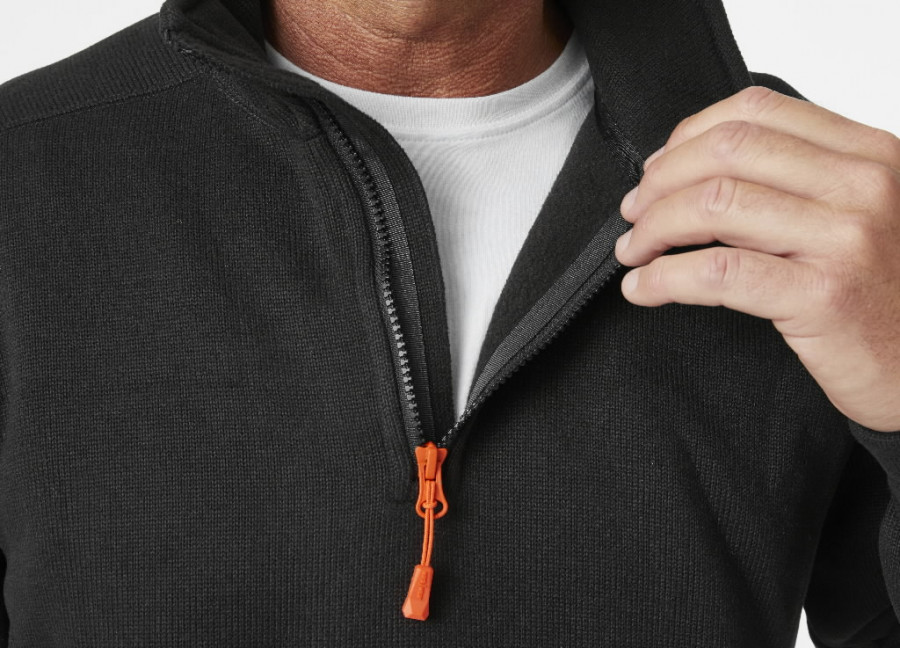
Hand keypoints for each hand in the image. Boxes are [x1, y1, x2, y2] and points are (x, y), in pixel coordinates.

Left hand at [614, 86, 899, 431]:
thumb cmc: (880, 293)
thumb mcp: (851, 215)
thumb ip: (793, 182)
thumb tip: (689, 166)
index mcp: (866, 153)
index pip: (755, 111)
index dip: (687, 137)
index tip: (657, 171)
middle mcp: (862, 184)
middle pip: (726, 151)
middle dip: (660, 181)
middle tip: (635, 213)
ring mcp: (845, 237)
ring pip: (714, 204)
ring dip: (653, 228)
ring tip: (634, 251)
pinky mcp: (823, 294)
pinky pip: (716, 272)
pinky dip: (663, 278)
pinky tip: (644, 288)